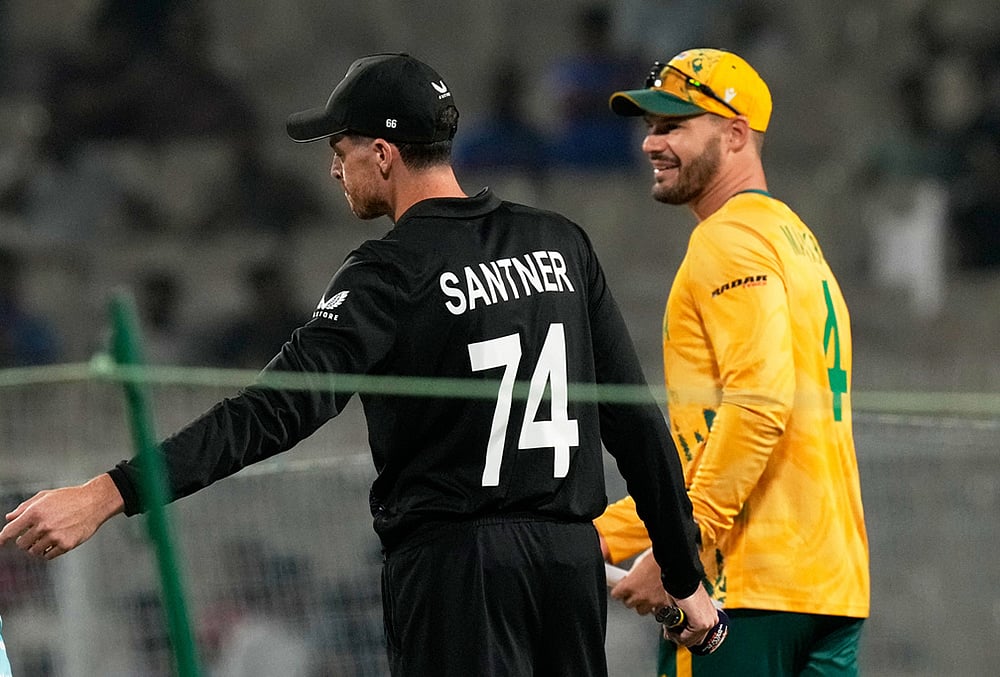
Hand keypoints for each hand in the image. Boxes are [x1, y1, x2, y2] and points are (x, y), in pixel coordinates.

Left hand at [0, 474, 123, 559]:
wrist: (95, 502)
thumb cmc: (71, 497)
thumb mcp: (45, 496)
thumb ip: (25, 507)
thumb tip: (10, 518)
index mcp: (35, 512)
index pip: (10, 531)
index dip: (2, 539)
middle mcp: (43, 525)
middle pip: (21, 544)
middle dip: (24, 541)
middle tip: (34, 535)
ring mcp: (54, 536)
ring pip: (34, 551)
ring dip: (37, 547)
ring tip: (47, 538)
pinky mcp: (65, 545)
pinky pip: (48, 555)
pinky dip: (48, 551)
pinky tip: (55, 542)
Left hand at [609, 549, 664, 615]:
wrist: (675, 561)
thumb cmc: (658, 558)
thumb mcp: (640, 562)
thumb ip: (633, 574)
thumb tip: (630, 577)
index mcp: (630, 584)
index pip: (616, 594)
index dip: (619, 591)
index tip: (621, 589)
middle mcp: (640, 595)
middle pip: (628, 604)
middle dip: (631, 597)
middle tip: (636, 590)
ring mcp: (652, 602)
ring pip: (642, 610)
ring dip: (643, 604)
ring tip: (648, 595)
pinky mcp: (664, 604)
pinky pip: (657, 612)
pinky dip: (657, 607)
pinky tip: (659, 599)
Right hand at [666, 583, 719, 649]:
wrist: (682, 580)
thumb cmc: (682, 588)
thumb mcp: (685, 606)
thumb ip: (683, 619)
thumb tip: (675, 630)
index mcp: (710, 615)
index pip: (697, 635)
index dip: (682, 636)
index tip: (673, 632)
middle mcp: (712, 620)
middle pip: (694, 640)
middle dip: (679, 638)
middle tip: (668, 632)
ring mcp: (707, 623)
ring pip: (689, 640)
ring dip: (676, 636)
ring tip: (668, 628)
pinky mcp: (701, 625)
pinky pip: (686, 638)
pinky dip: (675, 635)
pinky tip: (670, 628)